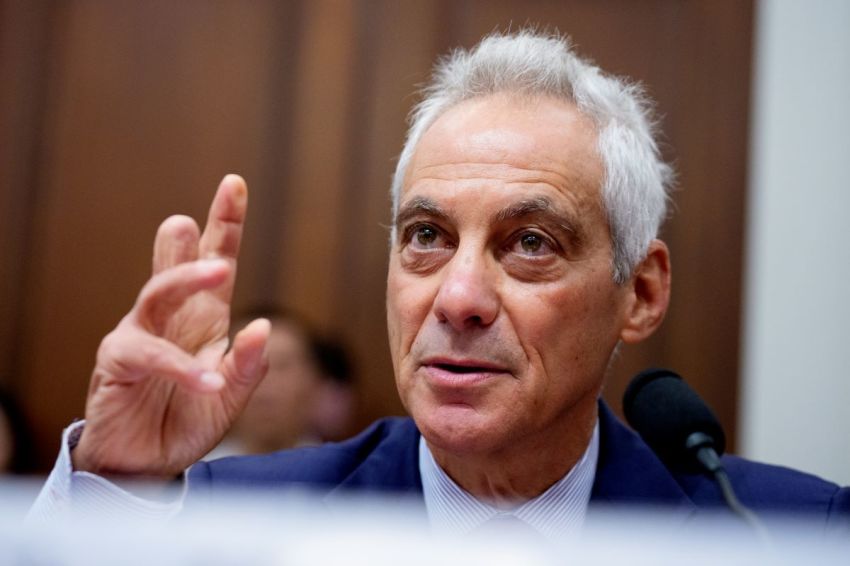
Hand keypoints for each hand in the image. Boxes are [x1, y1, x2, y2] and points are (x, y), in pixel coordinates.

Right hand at [73, 175, 269, 478]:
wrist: (148, 463)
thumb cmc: (188, 419)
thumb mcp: (232, 394)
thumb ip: (249, 364)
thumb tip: (263, 325)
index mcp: (203, 317)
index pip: (215, 260)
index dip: (225, 224)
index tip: (235, 184)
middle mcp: (171, 318)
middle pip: (177, 266)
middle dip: (190, 238)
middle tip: (205, 211)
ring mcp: (140, 335)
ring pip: (157, 294)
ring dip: (187, 280)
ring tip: (221, 270)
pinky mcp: (118, 362)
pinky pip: (149, 355)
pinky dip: (181, 367)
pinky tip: (208, 378)